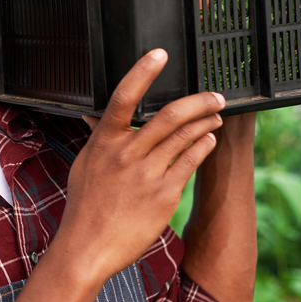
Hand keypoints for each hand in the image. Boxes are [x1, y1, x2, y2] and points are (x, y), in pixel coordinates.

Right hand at [56, 49, 223, 286]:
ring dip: (206, 122)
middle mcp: (127, 153)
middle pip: (169, 115)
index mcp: (104, 142)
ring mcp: (147, 173)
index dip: (142, 72)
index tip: (159, 54)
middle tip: (215, 97)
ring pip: (185, 136)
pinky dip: (204, 147)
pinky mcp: (164, 194)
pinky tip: (209, 141)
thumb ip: (99, 139)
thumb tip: (99, 117)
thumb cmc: (84, 207)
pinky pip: (191, 162)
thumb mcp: (85, 165)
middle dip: (199, 102)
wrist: (87, 248)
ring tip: (216, 117)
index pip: (124, 97)